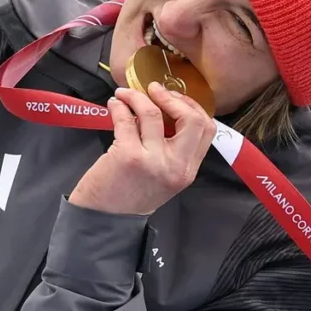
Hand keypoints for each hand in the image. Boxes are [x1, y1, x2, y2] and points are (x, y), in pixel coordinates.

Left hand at [68, 82, 216, 215]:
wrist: (104, 221)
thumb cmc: (131, 196)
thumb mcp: (163, 177)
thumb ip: (172, 149)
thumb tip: (163, 109)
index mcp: (188, 170)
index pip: (207, 130)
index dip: (192, 106)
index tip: (174, 97)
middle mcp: (176, 166)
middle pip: (191, 119)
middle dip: (172, 97)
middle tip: (153, 89)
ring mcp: (152, 160)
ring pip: (152, 113)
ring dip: (135, 96)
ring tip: (124, 94)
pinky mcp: (127, 155)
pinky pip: (125, 119)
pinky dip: (118, 106)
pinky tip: (114, 105)